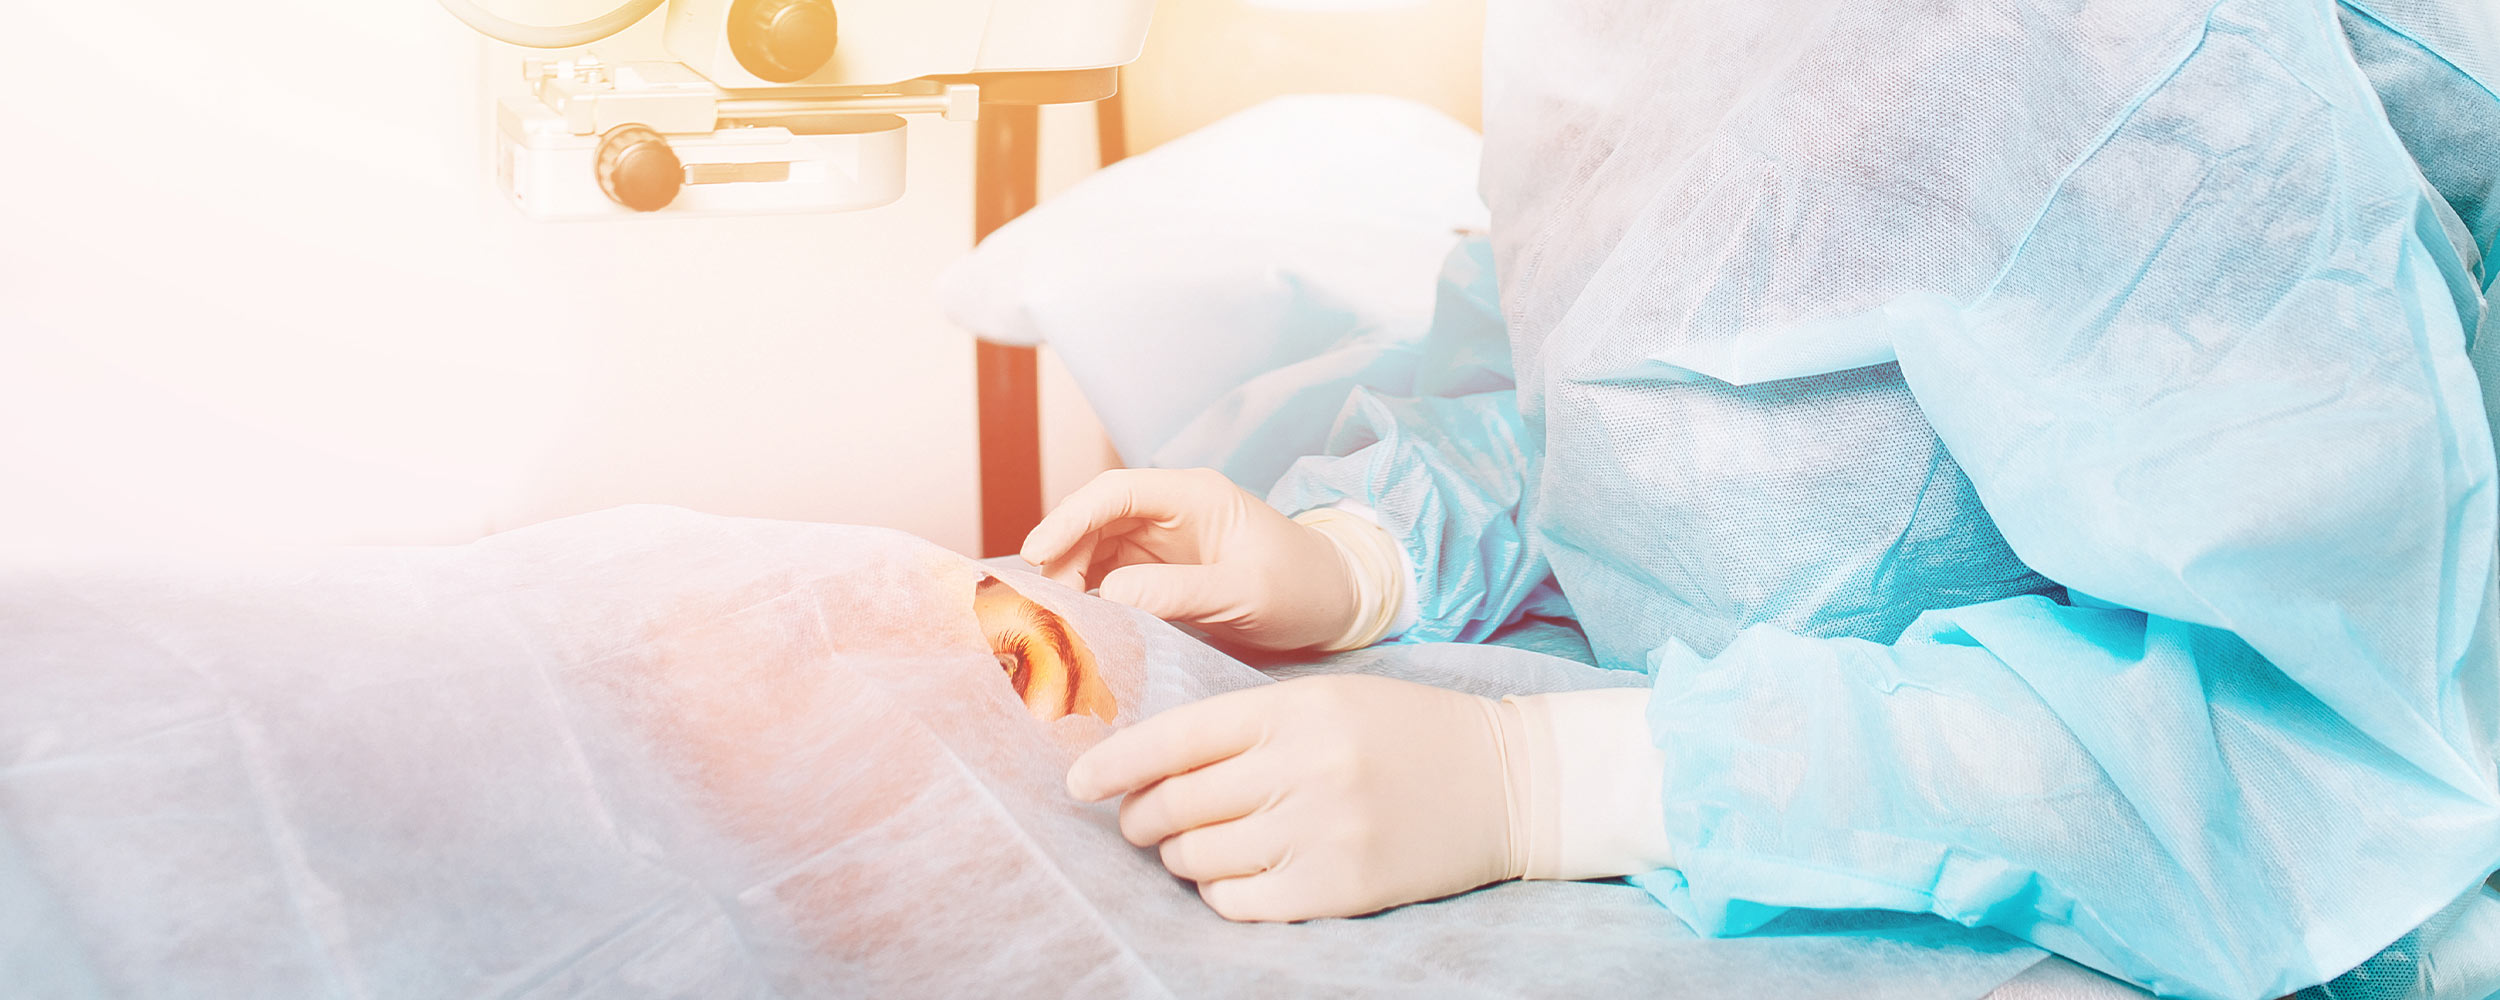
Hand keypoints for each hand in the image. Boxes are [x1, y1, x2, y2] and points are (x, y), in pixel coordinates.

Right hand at [1019, 468, 1360, 651]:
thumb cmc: (1301, 588)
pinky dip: (1089, 598)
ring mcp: (1163, 542)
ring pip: (1095, 550)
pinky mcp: (1161, 574)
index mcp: (1196, 496)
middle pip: (1096, 520)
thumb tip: (1108, 594)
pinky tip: (1079, 625)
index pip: (1116, 491)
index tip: (1038, 555)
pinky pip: (1110, 578)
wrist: (1334, 605)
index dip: (1070, 518)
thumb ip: (1178, 592)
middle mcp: (1172, 512)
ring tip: (1059, 620)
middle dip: (1063, 556)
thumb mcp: (1244, 592)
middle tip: (1046, 605)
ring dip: (1072, 580)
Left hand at [1065, 674, 1525, 921]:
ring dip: (1182, 856)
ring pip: (1200, 858)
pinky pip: (1239, 902)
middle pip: (1176, 804)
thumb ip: (1249, 725)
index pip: (1176, 737)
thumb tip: (1154, 765)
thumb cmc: (1410, 733)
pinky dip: (1223, 893)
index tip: (1078, 783)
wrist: (1511, 782)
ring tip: (1196, 847)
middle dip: (1140, 820)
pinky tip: (1239, 877)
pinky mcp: (1338, 888)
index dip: (1115, 763)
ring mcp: (1320, 832)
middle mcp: (1301, 768)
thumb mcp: (1329, 701)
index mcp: (1294, 710)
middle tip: (1139, 823)